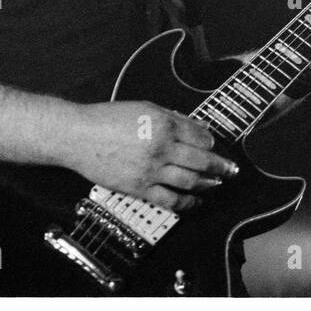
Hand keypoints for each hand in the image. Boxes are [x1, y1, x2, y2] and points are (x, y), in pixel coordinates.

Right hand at [67, 101, 237, 212]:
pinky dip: (188, 203)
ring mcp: (151, 170)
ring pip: (190, 181)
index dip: (211, 142)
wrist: (78, 136)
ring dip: (209, 184)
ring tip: (217, 184)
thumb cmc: (107, 118)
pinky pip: (171, 200)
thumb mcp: (144, 108)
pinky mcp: (140, 188)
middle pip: (201, 160)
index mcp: (163, 124)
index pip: (199, 136)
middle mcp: (161, 148)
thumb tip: (198, 126)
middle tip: (231, 170)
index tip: (215, 145)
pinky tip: (196, 202)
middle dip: (221, 166)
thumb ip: (173, 117)